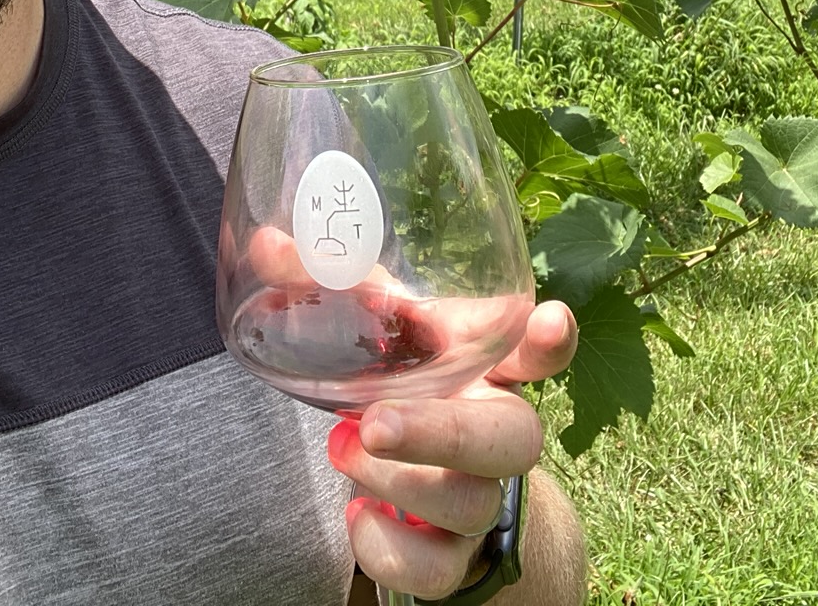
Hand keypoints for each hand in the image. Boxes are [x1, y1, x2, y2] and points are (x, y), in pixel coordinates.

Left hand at [330, 301, 576, 599]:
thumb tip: (268, 246)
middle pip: (513, 440)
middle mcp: (497, 434)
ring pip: (467, 504)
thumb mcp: (382, 334)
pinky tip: (358, 514)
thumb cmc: (408, 388)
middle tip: (375, 422)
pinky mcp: (454, 558)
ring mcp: (481, 500)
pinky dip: (388, 547)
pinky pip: (435, 571)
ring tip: (341, 447)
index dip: (547, 340)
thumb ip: (335, 291)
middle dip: (443, 432)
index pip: (533, 352)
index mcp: (486, 371)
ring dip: (395, 480)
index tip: (550, 318)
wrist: (427, 488)